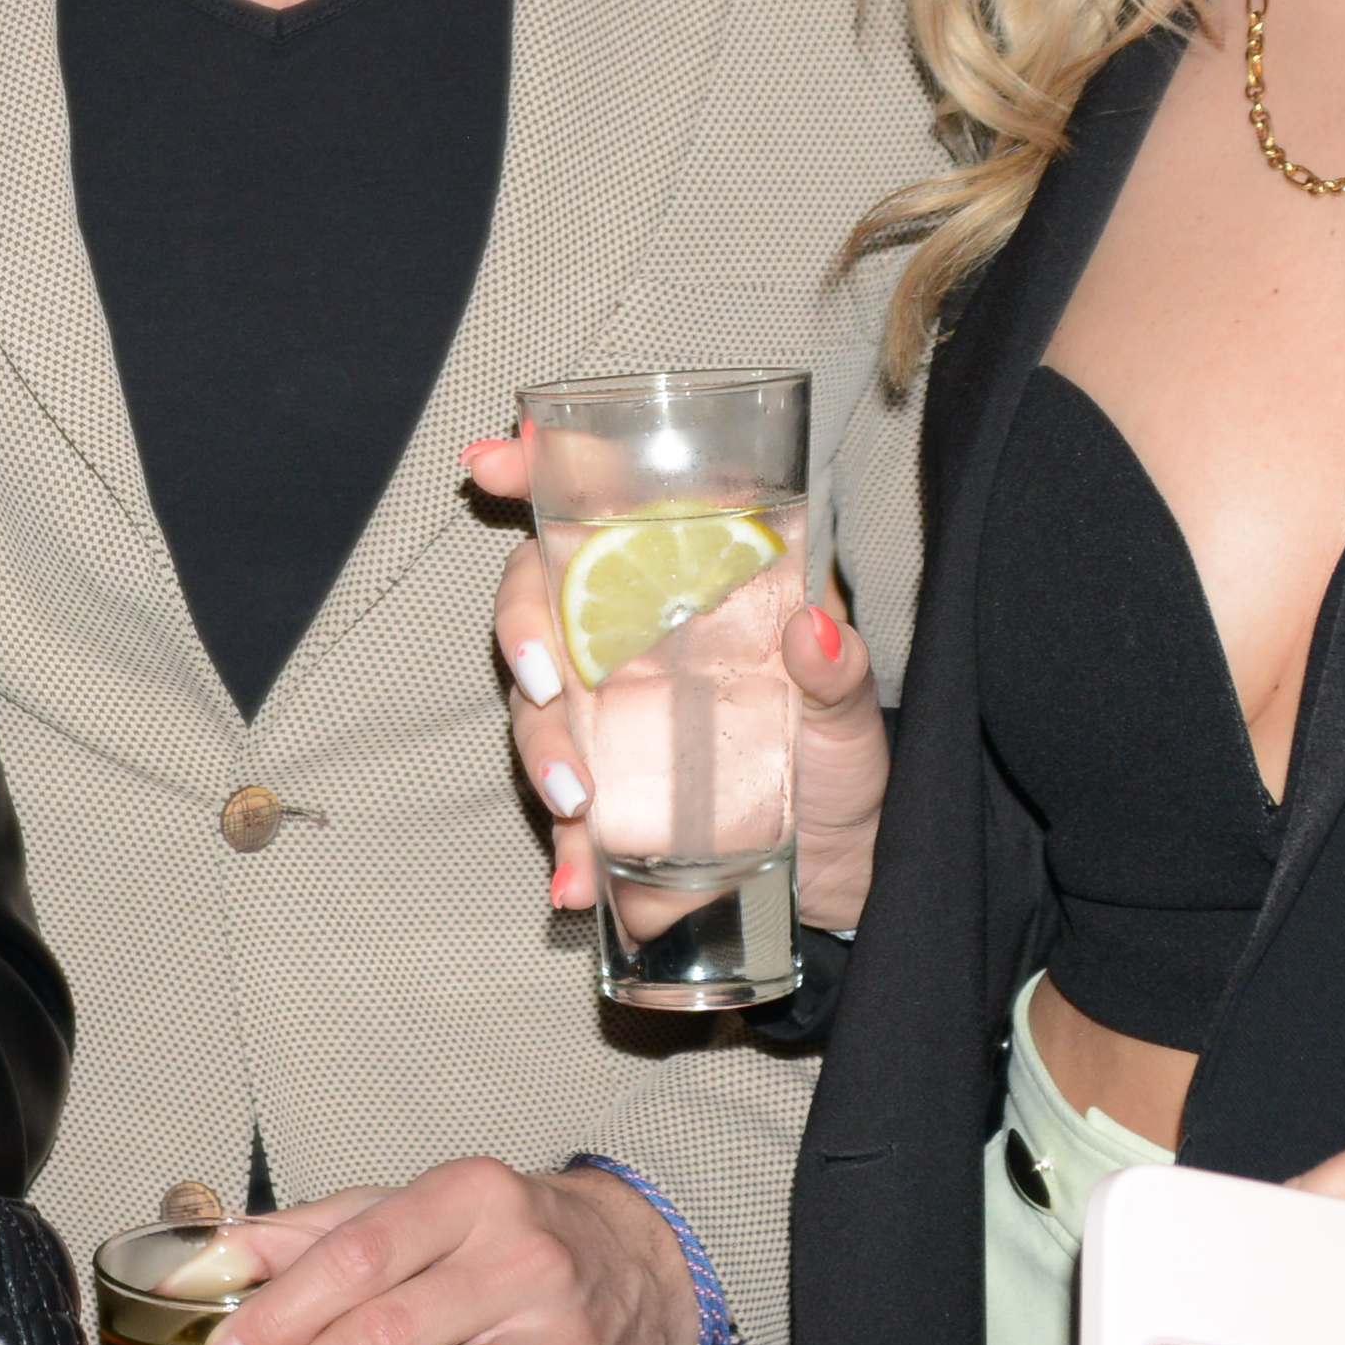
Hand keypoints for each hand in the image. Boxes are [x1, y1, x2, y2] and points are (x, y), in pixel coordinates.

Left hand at [189, 1155, 698, 1344]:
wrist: (645, 1262)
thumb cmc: (501, 1236)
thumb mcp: (412, 1208)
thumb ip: (313, 1234)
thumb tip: (211, 1261)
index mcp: (469, 1198)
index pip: (359, 1255)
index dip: (282, 1313)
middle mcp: (525, 1263)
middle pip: (390, 1334)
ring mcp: (567, 1343)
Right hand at [471, 428, 885, 927]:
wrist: (841, 871)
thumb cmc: (841, 764)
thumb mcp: (852, 714)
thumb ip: (837, 672)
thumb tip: (816, 629)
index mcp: (688, 590)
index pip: (603, 510)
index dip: (538, 472)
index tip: (492, 463)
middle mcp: (633, 642)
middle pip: (541, 598)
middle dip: (521, 628)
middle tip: (542, 679)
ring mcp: (608, 718)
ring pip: (535, 707)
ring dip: (540, 749)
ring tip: (578, 804)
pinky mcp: (605, 794)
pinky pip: (560, 812)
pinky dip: (563, 848)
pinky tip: (574, 880)